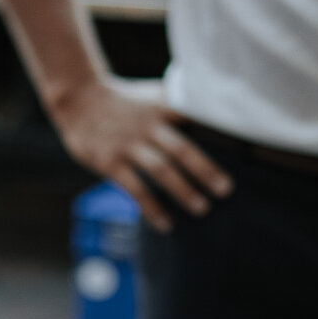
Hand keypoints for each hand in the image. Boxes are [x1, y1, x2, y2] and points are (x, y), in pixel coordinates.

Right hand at [47, 76, 231, 231]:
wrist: (78, 98)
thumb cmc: (120, 100)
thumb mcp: (150, 95)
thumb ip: (175, 106)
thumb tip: (208, 118)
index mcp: (160, 107)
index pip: (193, 118)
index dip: (215, 129)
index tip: (240, 145)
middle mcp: (147, 126)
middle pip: (180, 148)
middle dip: (204, 170)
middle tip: (225, 190)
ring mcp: (128, 145)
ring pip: (160, 169)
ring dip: (182, 190)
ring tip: (201, 208)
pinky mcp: (109, 162)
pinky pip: (134, 188)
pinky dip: (151, 207)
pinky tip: (164, 224)